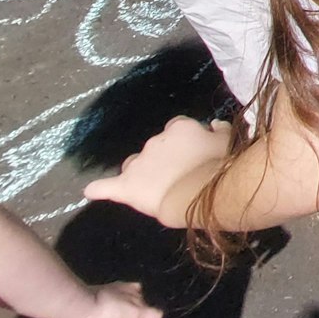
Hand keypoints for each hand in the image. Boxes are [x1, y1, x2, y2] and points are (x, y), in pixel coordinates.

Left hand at [83, 117, 233, 226]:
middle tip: (180, 174)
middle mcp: (156, 140)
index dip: (185, 142)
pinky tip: (91, 190)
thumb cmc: (218, 167)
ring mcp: (139, 163)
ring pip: (135, 164)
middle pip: (155, 147)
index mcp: (180, 128)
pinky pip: (106, 186)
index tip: (193, 153)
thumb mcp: (228, 144)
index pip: (178, 128)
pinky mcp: (126, 186)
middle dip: (164, 158)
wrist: (199, 193)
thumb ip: (220, 131)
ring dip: (142, 172)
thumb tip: (214, 124)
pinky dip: (99, 188)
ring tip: (155, 187)